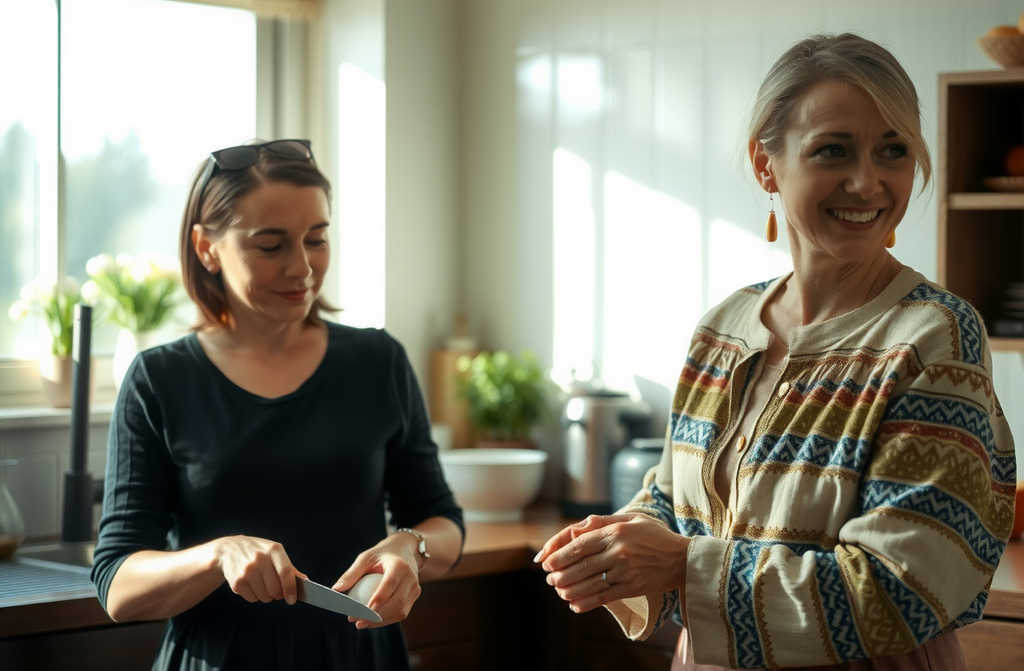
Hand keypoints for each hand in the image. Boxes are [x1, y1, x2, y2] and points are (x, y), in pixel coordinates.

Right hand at [213, 535, 306, 604]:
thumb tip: (305, 581)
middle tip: (275, 590)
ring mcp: (247, 570)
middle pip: (275, 589)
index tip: (292, 600)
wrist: (228, 550)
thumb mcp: (274, 553)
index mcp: (273, 550)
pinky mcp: (237, 581)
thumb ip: (289, 568)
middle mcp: (260, 559)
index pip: (286, 572)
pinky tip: (250, 584)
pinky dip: (254, 596)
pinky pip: (252, 599)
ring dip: (266, 596)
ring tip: (260, 584)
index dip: (291, 588)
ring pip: (264, 597)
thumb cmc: (258, 553)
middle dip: (278, 594)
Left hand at [332, 532, 422, 628]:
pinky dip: (386, 619)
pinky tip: (371, 621)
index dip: (378, 600)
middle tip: (356, 622)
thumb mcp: (365, 558)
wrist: (405, 550)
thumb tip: (336, 590)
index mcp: (400, 565)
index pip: (389, 585)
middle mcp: (411, 578)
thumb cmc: (381, 554)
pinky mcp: (415, 596)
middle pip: (396, 602)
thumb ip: (351, 573)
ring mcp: (415, 588)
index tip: (362, 612)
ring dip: (381, 621)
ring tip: (361, 624)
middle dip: (376, 616)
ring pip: (400, 611)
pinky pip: (401, 612)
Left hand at [534, 513, 688, 612]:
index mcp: (616, 532)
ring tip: (560, 592)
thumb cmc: (655, 536)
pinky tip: (575, 605)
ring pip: (590, 583)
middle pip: (581, 565)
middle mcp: (619, 551)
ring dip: (570, 589)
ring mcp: (625, 570)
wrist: (684, 559)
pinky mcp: (632, 587)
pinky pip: (604, 596)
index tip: (546, 562)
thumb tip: (576, 529)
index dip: (560, 555)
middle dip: (561, 574)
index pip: (580, 545)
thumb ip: (604, 522)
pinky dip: (587, 602)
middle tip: (550, 579)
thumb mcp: (632, 519)